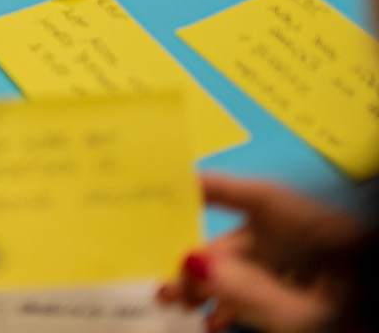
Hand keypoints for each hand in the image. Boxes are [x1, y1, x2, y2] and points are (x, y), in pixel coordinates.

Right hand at [156, 173, 364, 332]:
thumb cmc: (365, 322)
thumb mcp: (307, 319)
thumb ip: (248, 293)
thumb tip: (191, 263)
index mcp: (311, 226)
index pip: (244, 193)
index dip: (198, 188)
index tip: (150, 191)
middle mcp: (309, 238)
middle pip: (240, 239)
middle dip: (197, 261)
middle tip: (163, 289)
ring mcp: (316, 268)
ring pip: (250, 269)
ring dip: (214, 289)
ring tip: (178, 310)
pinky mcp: (319, 295)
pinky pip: (270, 289)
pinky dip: (242, 304)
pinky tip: (217, 325)